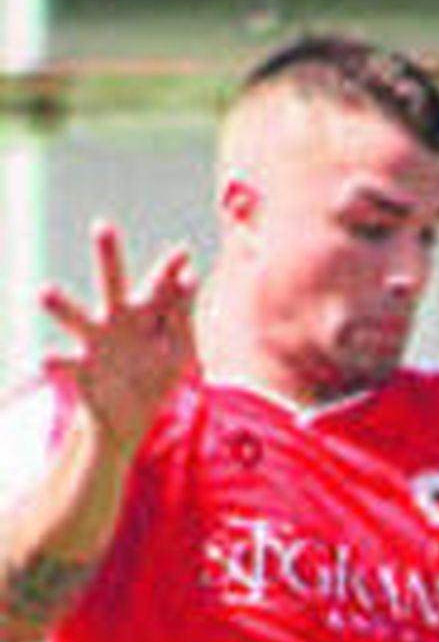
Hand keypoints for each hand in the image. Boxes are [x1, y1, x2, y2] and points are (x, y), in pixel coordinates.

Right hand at [40, 223, 197, 451]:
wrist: (130, 414)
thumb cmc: (157, 372)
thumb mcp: (179, 350)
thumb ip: (182, 316)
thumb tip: (191, 275)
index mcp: (145, 313)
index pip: (160, 287)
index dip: (170, 270)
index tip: (184, 255)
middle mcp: (117, 320)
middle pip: (113, 284)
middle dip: (109, 257)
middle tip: (103, 227)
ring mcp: (96, 342)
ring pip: (77, 318)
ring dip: (62, 306)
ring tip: (44, 293)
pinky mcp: (80, 370)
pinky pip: (65, 365)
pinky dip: (55, 363)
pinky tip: (45, 359)